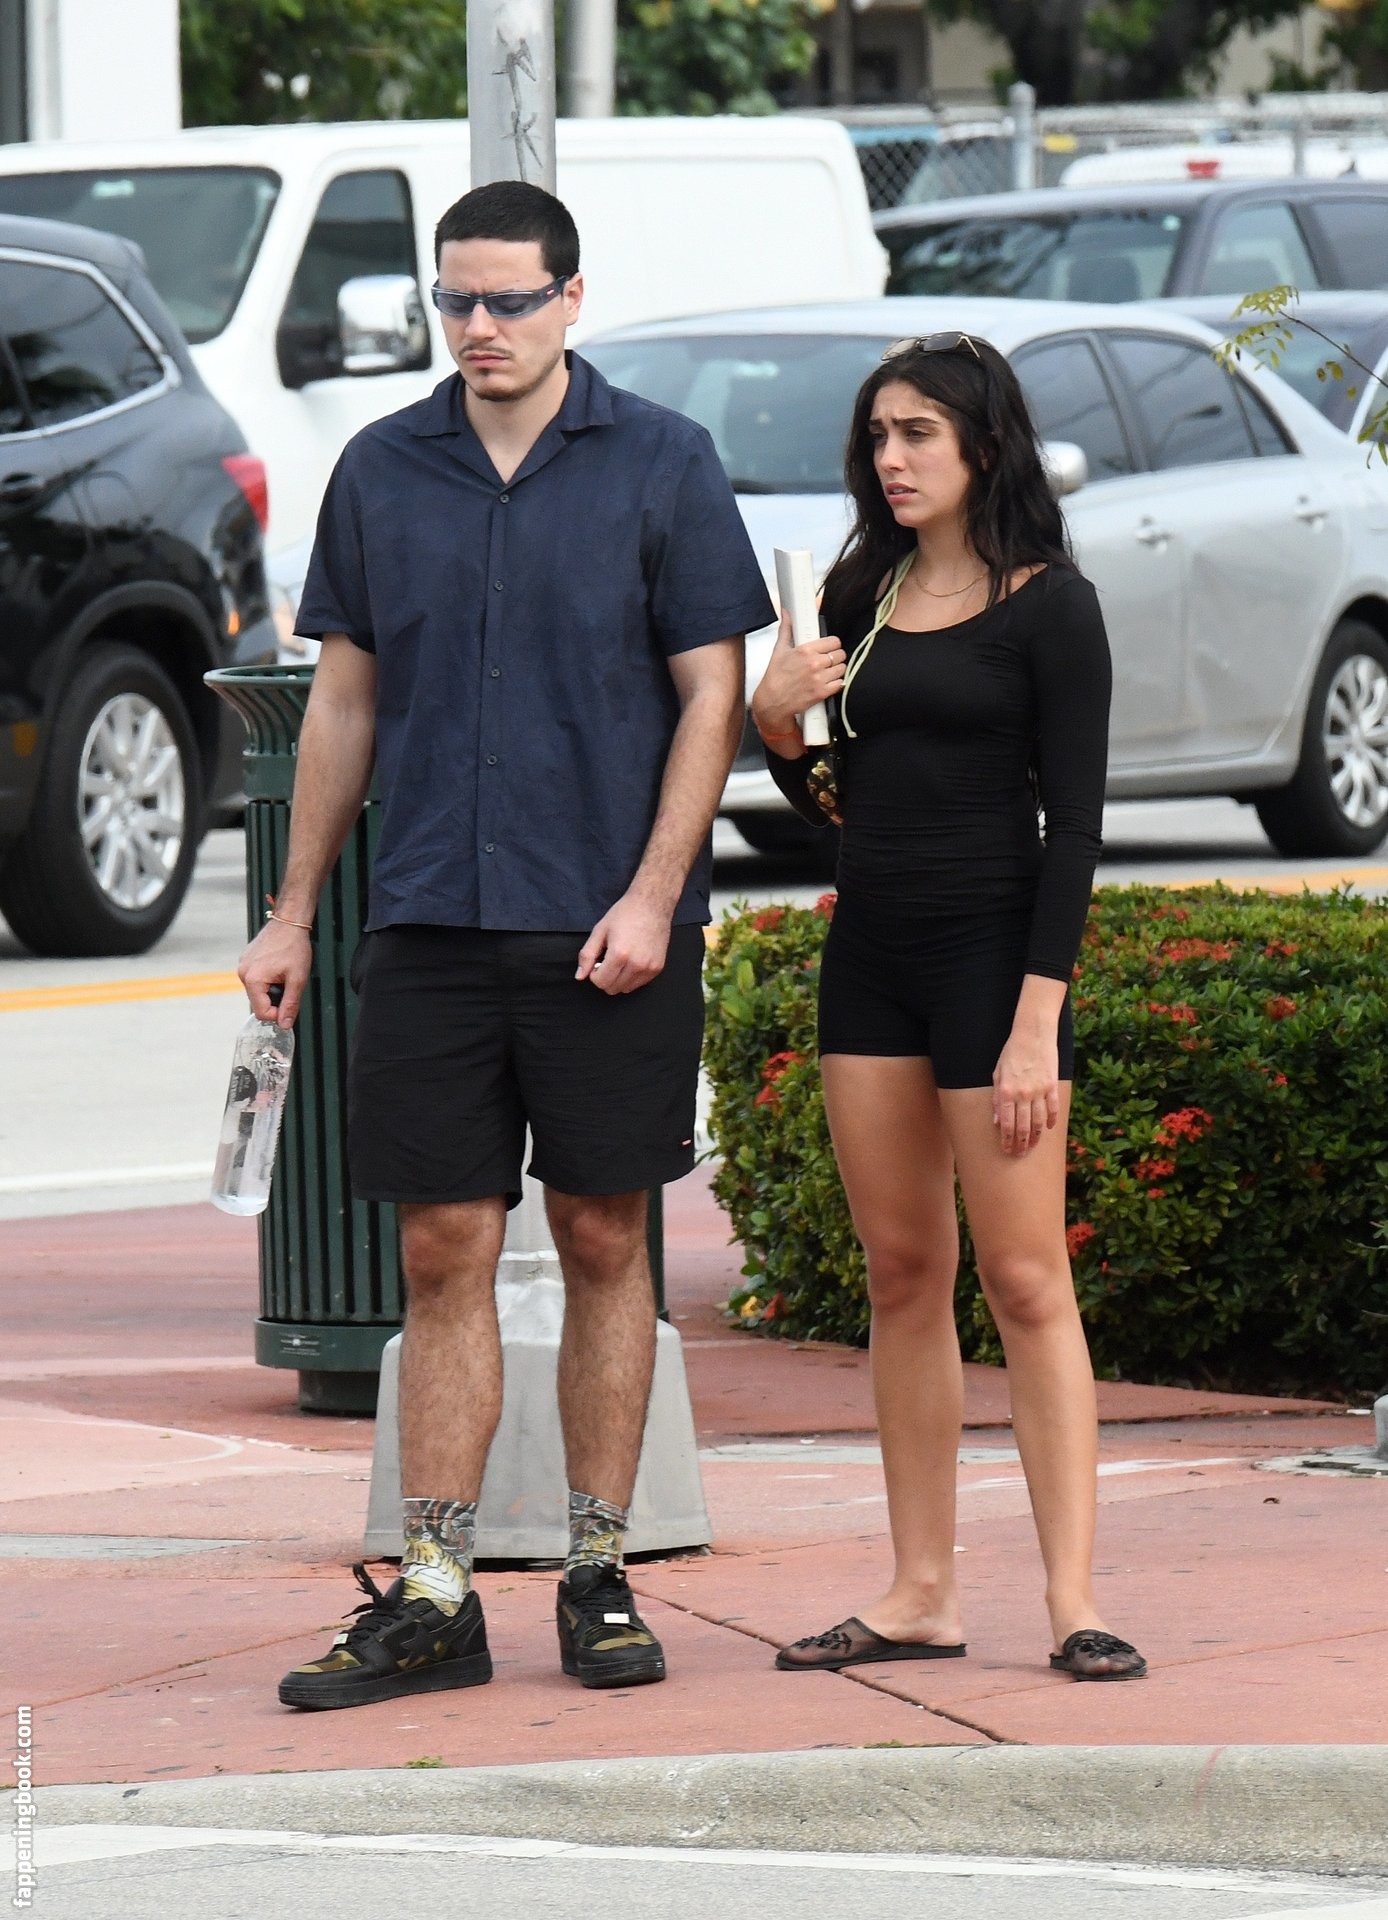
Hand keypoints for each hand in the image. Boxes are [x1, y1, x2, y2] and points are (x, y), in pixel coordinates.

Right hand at [238, 919, 311, 1027]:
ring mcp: (242, 966)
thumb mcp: (297, 979)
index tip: (290, 1003)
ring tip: (284, 973)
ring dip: (272, 989)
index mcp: (253, 980)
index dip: (279, 1013)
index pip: (262, 1013)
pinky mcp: (245, 960)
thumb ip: (290, 1004)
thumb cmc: (294, 947)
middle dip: (275, 999)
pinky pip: (255, 979)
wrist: (289, 922)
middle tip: (289, 984)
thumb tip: (284, 1025)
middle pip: (258, 1002)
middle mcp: (243, 973)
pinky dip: (267, 979)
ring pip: (257, 991)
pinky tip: (277, 966)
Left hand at [576, 891, 672, 994]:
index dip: (594, 974)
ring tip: (620, 960)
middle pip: (613, 989)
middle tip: (608, 960)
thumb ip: (587, 955)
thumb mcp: (600, 931)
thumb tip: (579, 976)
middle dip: (605, 977)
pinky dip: (631, 977)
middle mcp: (636, 964)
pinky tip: (631, 960)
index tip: (597, 962)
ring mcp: (649, 968)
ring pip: (626, 989)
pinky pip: (639, 984)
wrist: (652, 904)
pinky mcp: (658, 968)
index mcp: (619, 954)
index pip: (601, 982)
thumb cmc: (625, 914)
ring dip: (619, 979)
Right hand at [750, 610, 846, 739]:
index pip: (834, 641)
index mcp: (806, 650)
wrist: (772, 701)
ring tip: (828, 672)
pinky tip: (828, 682)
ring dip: (837, 670)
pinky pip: (840, 684)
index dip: (833, 644)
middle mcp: (815, 664)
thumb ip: (786, 629)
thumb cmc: (775, 676)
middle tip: (828, 660)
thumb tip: (786, 614)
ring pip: (842, 668)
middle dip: (835, 657)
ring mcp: (820, 679)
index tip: (829, 647)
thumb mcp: (779, 649)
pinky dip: (836, 683)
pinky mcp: (822, 693)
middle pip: (840, 654)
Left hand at [991, 1027, 1059, 1155]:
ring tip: (1032, 1146)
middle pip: (1023, 1126)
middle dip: (1020, 1144)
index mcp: (1006, 1091)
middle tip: (1019, 1154)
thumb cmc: (1012, 1053)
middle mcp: (1023, 1094)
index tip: (1006, 1150)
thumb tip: (997, 1120)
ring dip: (1035, 1137)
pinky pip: (1053, 1109)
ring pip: (1039, 1122)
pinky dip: (1051, 1121)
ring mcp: (1040, 1091)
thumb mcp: (998, 1073)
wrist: (1033, 1034)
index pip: (1006, 1123)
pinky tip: (1048, 1129)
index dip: (1006, 1140)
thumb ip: (997, 1098)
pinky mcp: (1052, 1086)